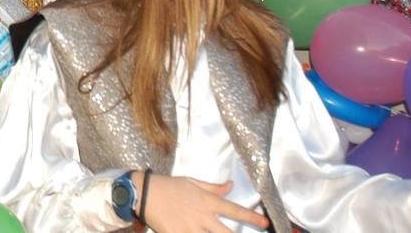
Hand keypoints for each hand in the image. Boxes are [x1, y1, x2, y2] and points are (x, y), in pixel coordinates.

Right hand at [141, 176, 267, 232]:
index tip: (265, 223)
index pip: (234, 210)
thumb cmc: (168, 186)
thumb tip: (229, 186)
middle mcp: (203, 216)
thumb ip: (213, 187)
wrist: (144, 193)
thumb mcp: (192, 182)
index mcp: (207, 201)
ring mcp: (191, 228)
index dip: (251, 218)